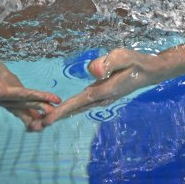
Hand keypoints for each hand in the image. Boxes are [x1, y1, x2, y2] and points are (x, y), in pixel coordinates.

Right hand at [0, 55, 61, 130]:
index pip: (17, 96)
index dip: (32, 96)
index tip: (45, 98)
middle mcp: (0, 101)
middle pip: (23, 103)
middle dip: (40, 105)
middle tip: (56, 109)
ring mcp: (4, 100)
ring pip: (23, 106)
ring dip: (38, 109)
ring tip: (54, 111)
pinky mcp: (7, 96)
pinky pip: (21, 104)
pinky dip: (32, 109)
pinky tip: (43, 112)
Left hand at [35, 48, 163, 129]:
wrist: (149, 71)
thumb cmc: (135, 61)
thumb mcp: (122, 56)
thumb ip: (107, 62)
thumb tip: (92, 72)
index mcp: (104, 90)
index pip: (79, 102)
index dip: (62, 110)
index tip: (47, 119)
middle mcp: (102, 98)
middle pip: (74, 109)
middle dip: (56, 117)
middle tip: (35, 127)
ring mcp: (102, 98)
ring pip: (77, 108)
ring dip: (61, 115)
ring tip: (42, 122)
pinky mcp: (102, 95)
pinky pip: (81, 104)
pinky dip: (69, 109)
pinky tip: (61, 112)